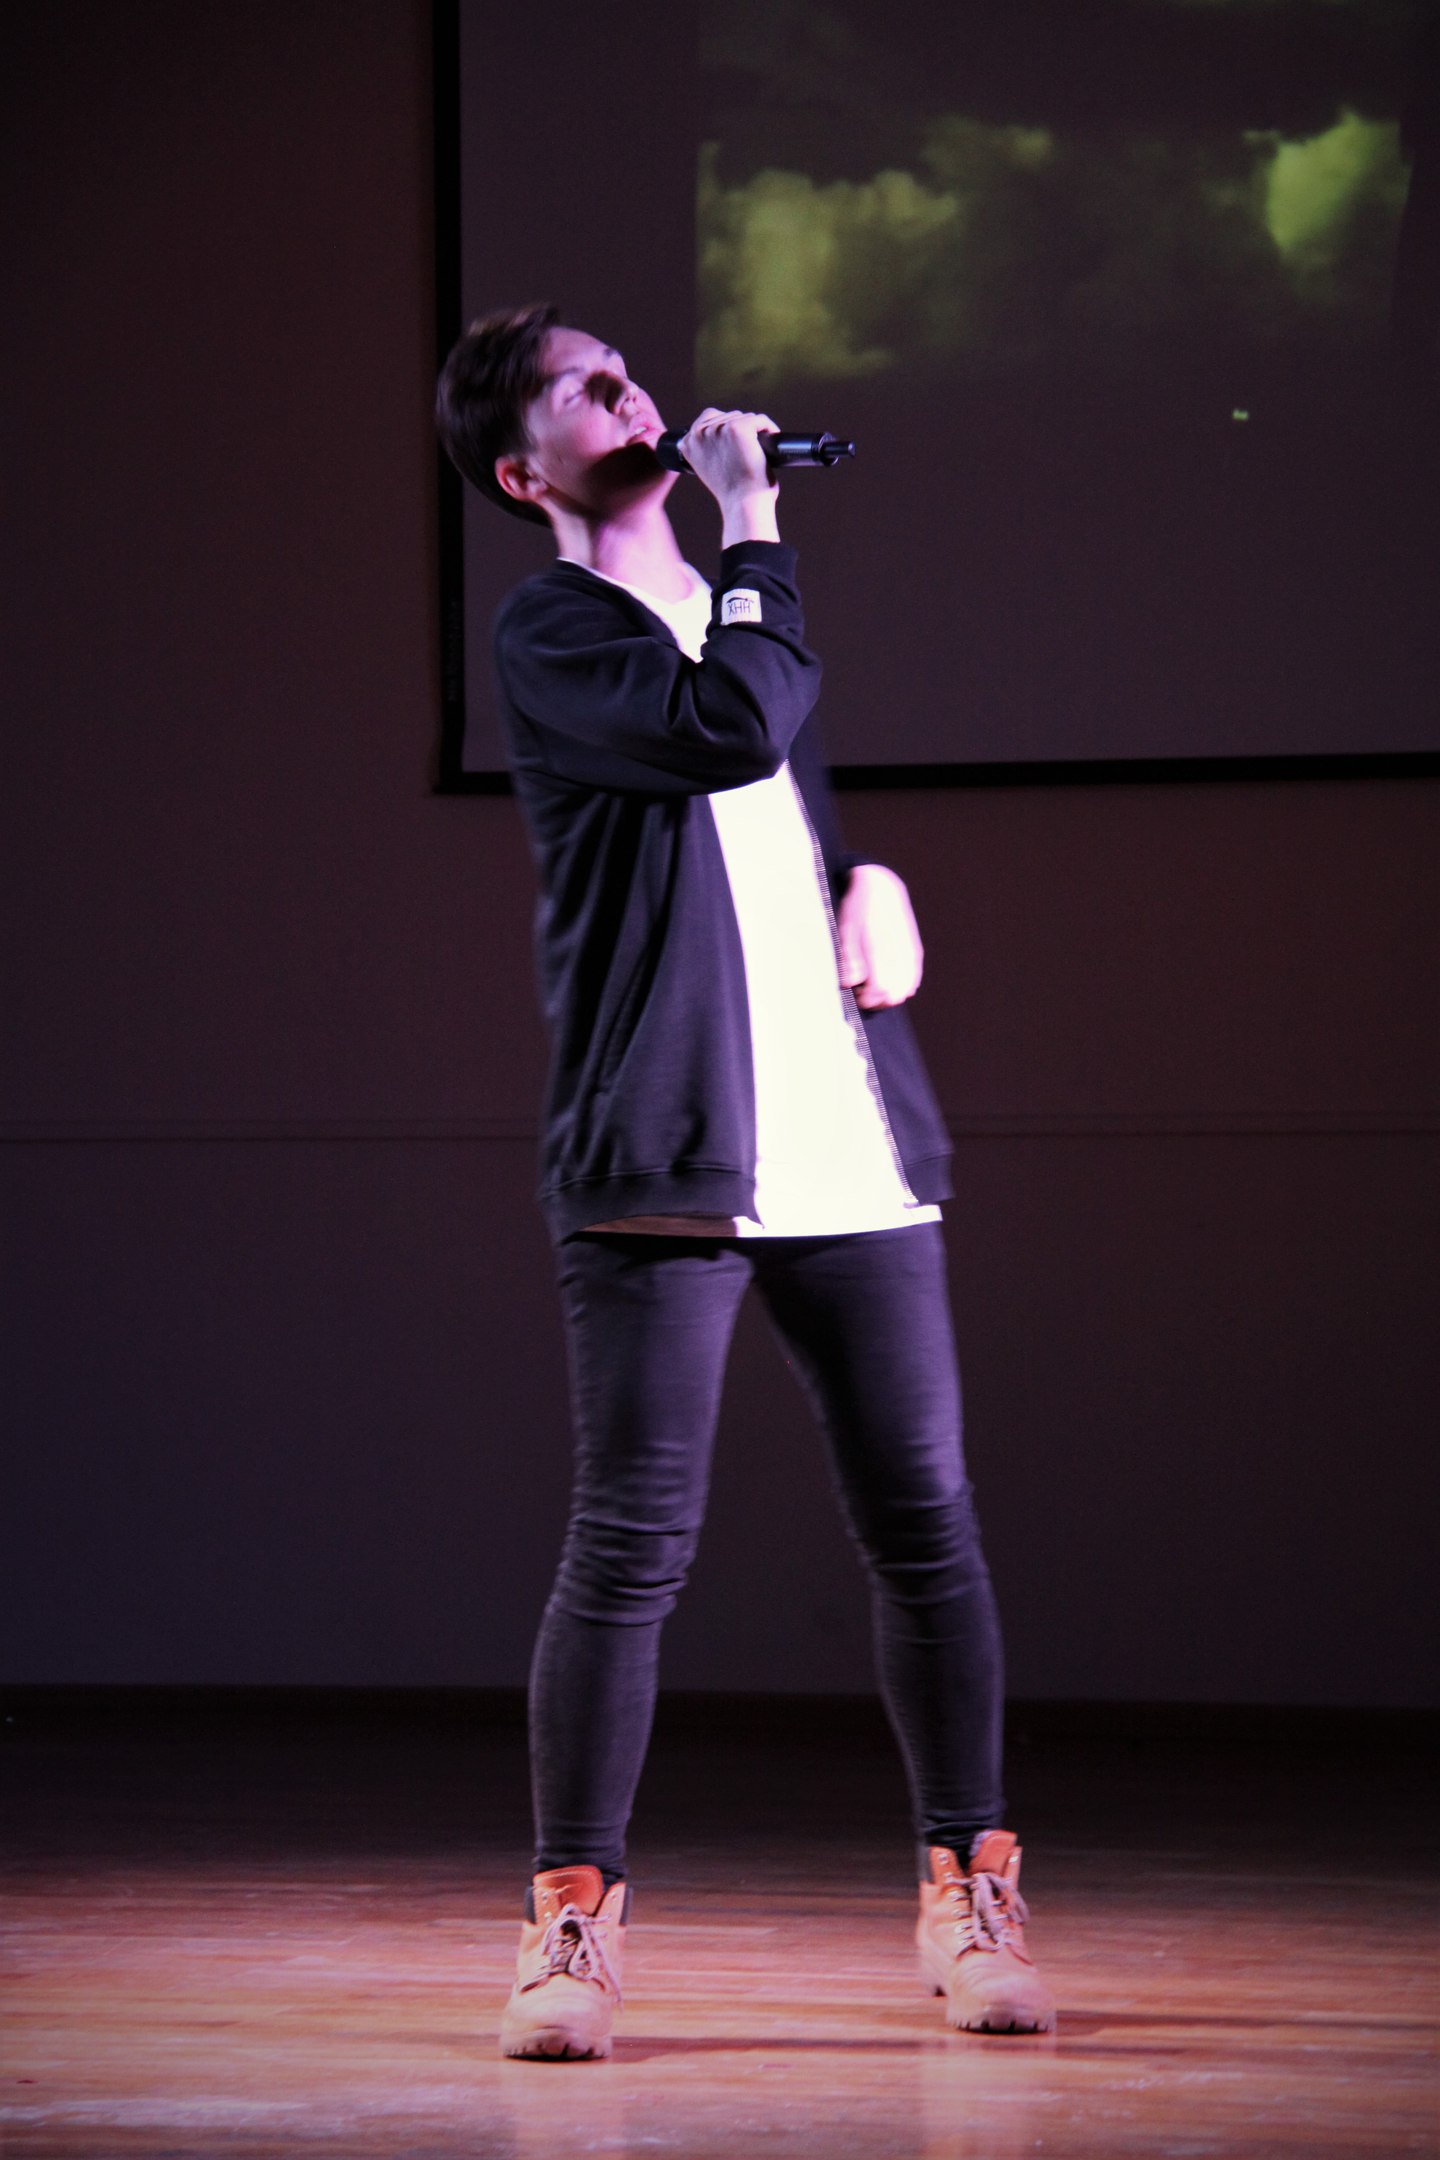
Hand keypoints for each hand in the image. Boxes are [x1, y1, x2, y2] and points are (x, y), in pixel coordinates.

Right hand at [679, 408, 780, 543]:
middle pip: (728, 416)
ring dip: (755, 431)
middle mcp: (700, 433)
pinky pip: (760, 419)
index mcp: (687, 443)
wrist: (743, 505)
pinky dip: (769, 429)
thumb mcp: (709, 469)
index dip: (725, 429)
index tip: (736, 444)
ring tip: (757, 452)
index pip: (708, 418)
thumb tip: (723, 437)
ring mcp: (719, 429)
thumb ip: (709, 449)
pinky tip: (770, 444)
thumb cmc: (732, 494)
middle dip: (741, 431)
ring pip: (745, 418)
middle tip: (748, 453)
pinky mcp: (739, 427)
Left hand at [836, 863, 923, 1009]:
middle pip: (894, 994)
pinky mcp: (914, 950)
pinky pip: (913, 977)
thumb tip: (850, 983)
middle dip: (877, 1000)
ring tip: (874, 985)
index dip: (867, 999)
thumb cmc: (857, 909)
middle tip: (863, 993)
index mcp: (879, 947)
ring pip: (905, 989)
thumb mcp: (844, 929)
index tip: (857, 995)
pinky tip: (890, 981)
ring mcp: (908, 951)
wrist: (880, 887)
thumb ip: (847, 958)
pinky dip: (903, 985)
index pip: (880, 988)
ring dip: (889, 994)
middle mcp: (898, 951)